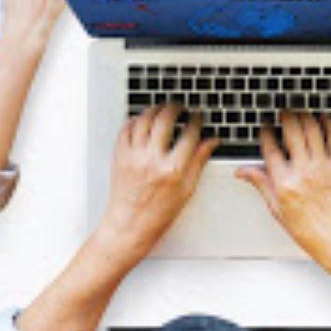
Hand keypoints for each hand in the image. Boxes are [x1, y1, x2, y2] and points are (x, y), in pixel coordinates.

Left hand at [97, 105, 219, 252]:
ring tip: (161, 109)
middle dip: (175, 107)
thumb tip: (210, 142)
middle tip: (179, 107)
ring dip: (155, 109)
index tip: (197, 117)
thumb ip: (198, 161)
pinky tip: (142, 120)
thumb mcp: (187, 189)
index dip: (196, 120)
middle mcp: (152, 159)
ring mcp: (134, 156)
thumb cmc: (159, 212)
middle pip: (165, 119)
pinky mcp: (120, 156)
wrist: (130, 224)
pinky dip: (135, 120)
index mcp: (173, 169)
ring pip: (144, 119)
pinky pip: (126, 129)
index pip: (189, 134)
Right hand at [235, 112, 330, 262]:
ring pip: (312, 129)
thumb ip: (261, 184)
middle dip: (285, 116)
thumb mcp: (277, 209)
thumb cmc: (309, 230)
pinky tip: (323, 118)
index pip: (270, 148)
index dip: (265, 132)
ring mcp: (323, 167)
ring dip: (304, 115)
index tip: (263, 125)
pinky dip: (328, 124)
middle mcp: (304, 172)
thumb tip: (242, 172)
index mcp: (285, 183)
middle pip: (292, 131)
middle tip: (281, 110)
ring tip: (299, 111)